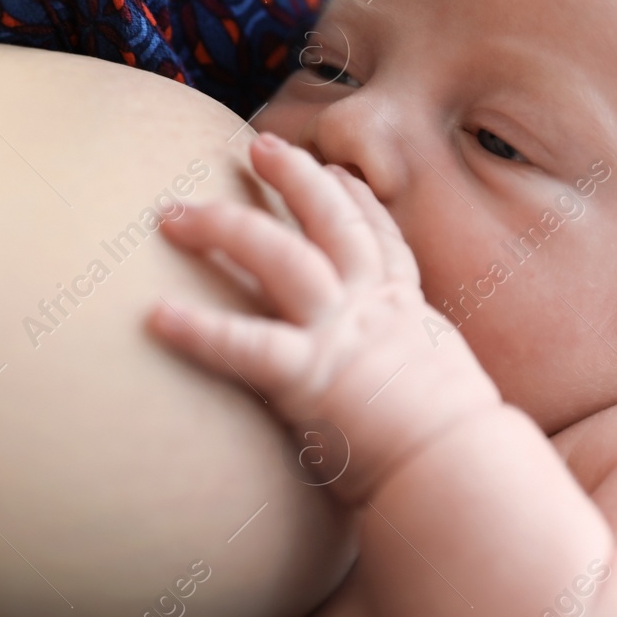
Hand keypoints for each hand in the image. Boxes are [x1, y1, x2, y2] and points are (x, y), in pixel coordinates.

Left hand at [148, 133, 501, 504]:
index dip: (358, 203)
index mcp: (407, 316)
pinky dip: (199, 331)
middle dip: (294, 179)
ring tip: (176, 212)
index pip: (382, 243)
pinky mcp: (307, 376)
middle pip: (331, 224)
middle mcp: (372, 310)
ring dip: (227, 227)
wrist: (459, 470)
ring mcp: (339, 335)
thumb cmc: (460, 452)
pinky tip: (155, 317)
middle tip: (258, 146)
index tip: (338, 173)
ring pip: (280, 257)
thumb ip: (425, 383)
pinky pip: (244, 345)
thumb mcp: (451, 395)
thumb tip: (421, 402)